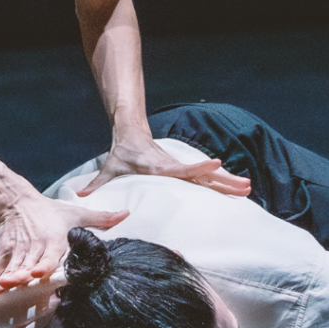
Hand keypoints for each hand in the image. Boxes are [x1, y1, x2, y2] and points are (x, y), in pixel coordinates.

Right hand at [0, 193, 129, 297]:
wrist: (19, 199)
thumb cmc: (51, 210)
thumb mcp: (76, 213)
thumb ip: (102, 217)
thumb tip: (127, 213)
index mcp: (53, 239)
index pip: (48, 254)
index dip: (42, 264)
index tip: (37, 273)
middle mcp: (33, 246)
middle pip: (26, 264)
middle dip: (18, 276)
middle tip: (10, 286)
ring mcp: (16, 250)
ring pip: (8, 268)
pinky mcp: (3, 252)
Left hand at [77, 133, 250, 197]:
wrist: (131, 131)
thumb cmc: (122, 152)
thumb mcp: (110, 168)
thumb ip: (97, 183)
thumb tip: (80, 196)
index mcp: (159, 167)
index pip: (181, 168)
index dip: (199, 166)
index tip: (217, 163)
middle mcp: (174, 166)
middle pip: (203, 174)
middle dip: (223, 180)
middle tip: (245, 186)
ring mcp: (181, 167)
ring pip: (209, 176)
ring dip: (228, 181)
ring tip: (248, 187)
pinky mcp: (184, 169)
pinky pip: (206, 177)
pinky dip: (221, 181)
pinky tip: (237, 187)